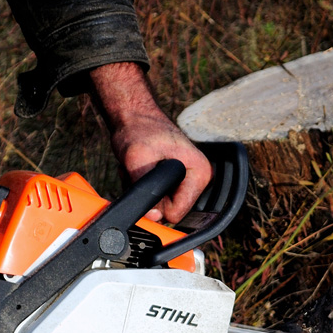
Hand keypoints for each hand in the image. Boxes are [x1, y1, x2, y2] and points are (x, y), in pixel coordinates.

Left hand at [88, 62, 211, 223]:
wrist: (133, 116)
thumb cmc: (138, 129)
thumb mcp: (137, 159)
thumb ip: (144, 189)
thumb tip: (151, 216)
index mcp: (199, 173)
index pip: (177, 213)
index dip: (156, 205)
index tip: (144, 185)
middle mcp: (198, 179)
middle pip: (169, 211)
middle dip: (149, 196)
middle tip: (140, 173)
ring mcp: (188, 181)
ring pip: (160, 206)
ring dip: (144, 191)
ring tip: (139, 169)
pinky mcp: (177, 182)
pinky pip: (157, 199)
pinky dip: (143, 188)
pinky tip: (140, 171)